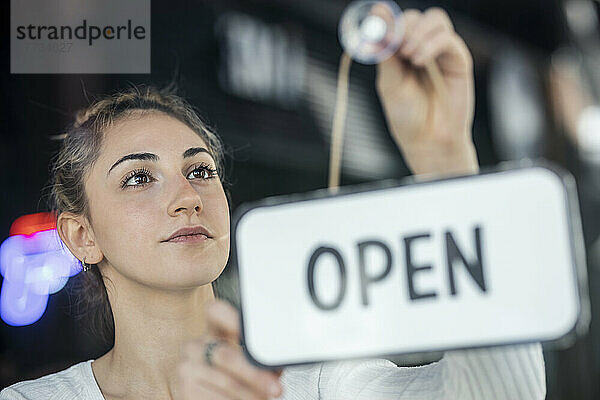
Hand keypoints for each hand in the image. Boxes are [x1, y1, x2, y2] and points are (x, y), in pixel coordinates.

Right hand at [176, 300, 282, 398]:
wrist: (219, 397)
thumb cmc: (238, 376)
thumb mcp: (249, 361)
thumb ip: (258, 356)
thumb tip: (275, 360)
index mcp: (214, 329)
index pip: (215, 312)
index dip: (231, 318)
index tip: (251, 331)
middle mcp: (197, 345)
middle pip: (224, 354)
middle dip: (253, 374)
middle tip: (274, 386)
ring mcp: (187, 366)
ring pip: (223, 381)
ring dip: (248, 393)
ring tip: (263, 397)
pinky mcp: (185, 388)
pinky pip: (213, 398)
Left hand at [376, 7, 478, 175]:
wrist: (427, 141)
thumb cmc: (407, 116)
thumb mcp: (389, 83)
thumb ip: (385, 54)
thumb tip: (375, 24)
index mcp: (401, 52)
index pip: (397, 22)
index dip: (388, 19)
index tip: (378, 21)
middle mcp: (422, 48)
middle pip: (416, 17)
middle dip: (403, 27)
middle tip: (396, 46)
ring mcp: (441, 52)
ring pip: (435, 19)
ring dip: (418, 33)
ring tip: (408, 56)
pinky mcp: (458, 60)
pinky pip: (448, 39)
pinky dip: (431, 44)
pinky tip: (419, 61)